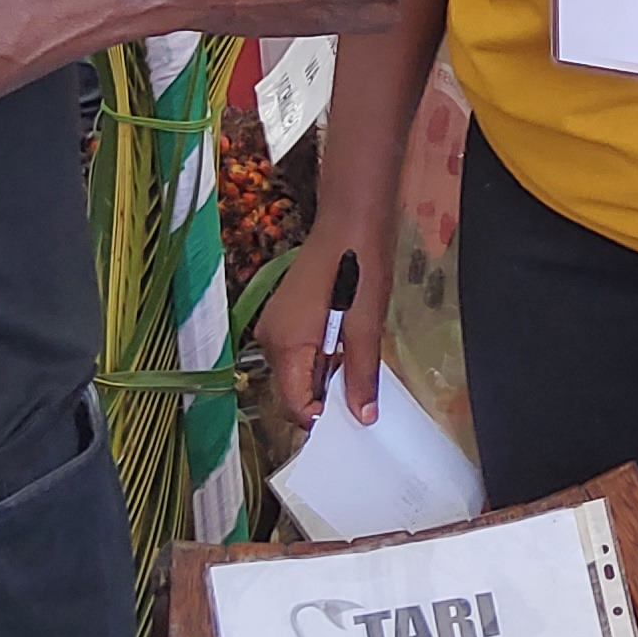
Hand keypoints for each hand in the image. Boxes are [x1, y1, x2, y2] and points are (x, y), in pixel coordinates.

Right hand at [261, 204, 396, 427]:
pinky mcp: (285, 313)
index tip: (351, 416)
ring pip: (297, 371)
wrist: (351, 219)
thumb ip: (360, 375)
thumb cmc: (359, 268)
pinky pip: (298, 350)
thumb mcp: (366, 328)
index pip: (293, 404)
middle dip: (323, 397)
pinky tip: (345, 343)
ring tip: (356, 360)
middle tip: (360, 388)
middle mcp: (271, 338)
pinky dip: (320, 356)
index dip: (321, 417)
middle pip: (292, 389)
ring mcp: (275, 324)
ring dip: (324, 376)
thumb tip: (362, 416)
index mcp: (285, 345)